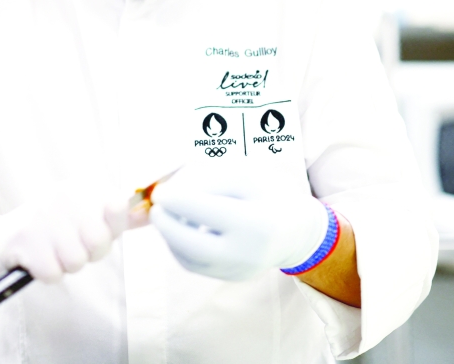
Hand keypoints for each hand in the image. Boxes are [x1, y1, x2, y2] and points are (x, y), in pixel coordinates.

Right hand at [0, 195, 127, 283]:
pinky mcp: (23, 238)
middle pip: (98, 243)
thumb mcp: (88, 217)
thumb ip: (121, 216)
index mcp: (82, 189)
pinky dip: (47, 274)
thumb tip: (150, 211)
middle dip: (86, 254)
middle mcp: (62, 196)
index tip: (92, 233)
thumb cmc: (56, 231)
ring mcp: (41, 215)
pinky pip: (53, 273)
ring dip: (64, 265)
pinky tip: (37, 260)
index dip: (108, 232)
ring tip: (52, 252)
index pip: (118, 208)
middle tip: (69, 247)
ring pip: (75, 261)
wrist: (4, 237)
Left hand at [149, 164, 328, 280]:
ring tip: (168, 214)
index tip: (160, 191)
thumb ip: (210, 178)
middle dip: (166, 224)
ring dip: (170, 235)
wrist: (297, 231)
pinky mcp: (228, 278)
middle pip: (190, 244)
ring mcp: (237, 271)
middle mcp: (247, 254)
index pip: (206, 212)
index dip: (176, 200)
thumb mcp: (247, 174)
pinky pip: (194, 265)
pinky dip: (179, 246)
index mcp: (257, 223)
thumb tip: (170, 193)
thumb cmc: (270, 194)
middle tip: (156, 206)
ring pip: (188, 257)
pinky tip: (180, 228)